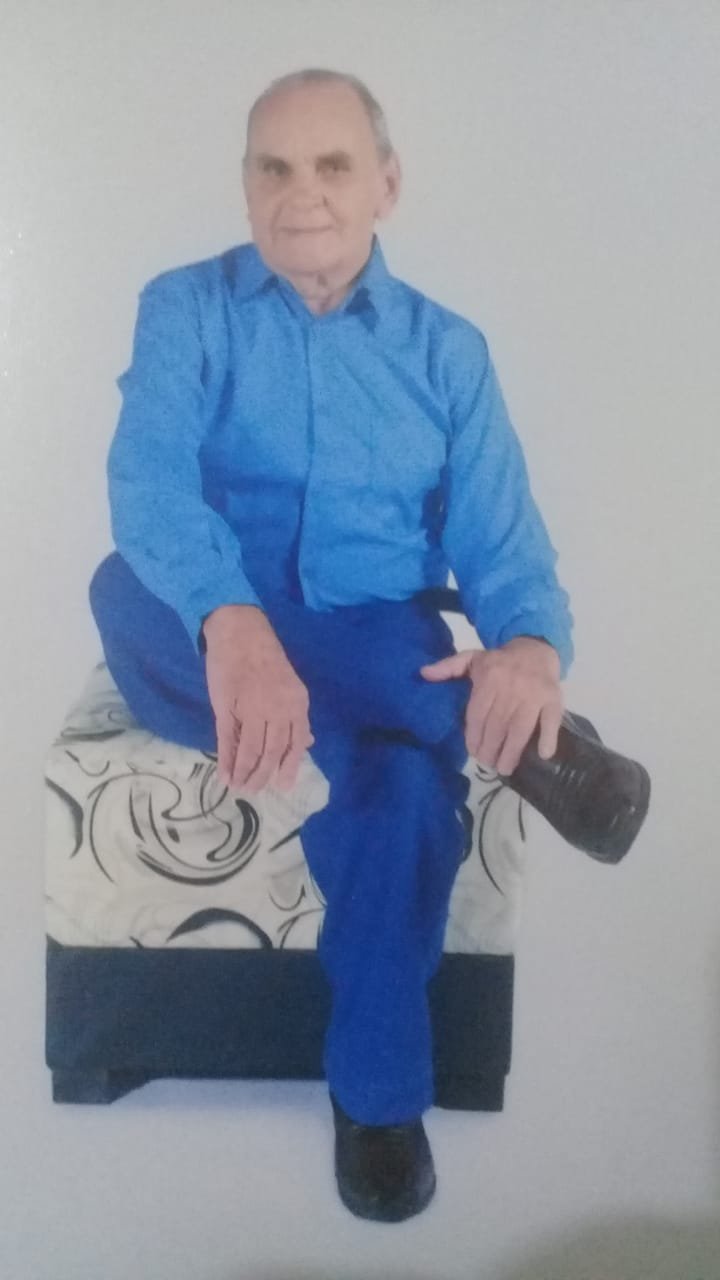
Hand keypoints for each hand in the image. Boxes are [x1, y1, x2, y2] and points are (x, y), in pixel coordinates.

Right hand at [202, 604, 313, 793]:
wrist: (240, 631)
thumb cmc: (265, 657)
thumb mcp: (290, 686)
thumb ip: (296, 716)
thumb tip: (308, 742)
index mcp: (297, 703)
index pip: (297, 742)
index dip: (290, 766)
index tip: (283, 785)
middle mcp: (278, 708)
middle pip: (273, 751)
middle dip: (263, 775)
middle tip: (254, 790)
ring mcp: (251, 709)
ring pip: (251, 750)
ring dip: (244, 772)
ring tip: (239, 786)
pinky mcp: (227, 708)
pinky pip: (228, 741)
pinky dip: (227, 761)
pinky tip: (225, 775)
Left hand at [420, 636, 562, 774]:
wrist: (535, 647)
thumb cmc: (500, 660)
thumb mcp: (472, 658)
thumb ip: (448, 667)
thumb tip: (423, 674)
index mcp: (489, 677)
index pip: (478, 714)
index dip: (474, 736)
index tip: (473, 752)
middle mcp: (511, 686)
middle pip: (498, 725)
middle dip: (490, 750)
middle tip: (487, 763)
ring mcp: (534, 694)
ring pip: (520, 728)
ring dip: (512, 752)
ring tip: (504, 768)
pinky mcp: (554, 698)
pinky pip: (551, 721)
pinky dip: (548, 738)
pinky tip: (542, 754)